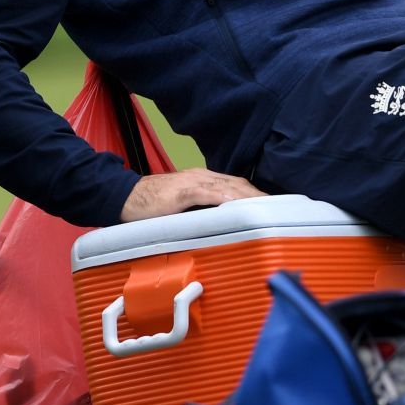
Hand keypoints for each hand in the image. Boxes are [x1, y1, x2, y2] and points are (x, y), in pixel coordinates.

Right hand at [119, 168, 265, 221]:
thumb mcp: (182, 208)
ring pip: (227, 187)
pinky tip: (236, 205)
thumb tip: (222, 228)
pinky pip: (207, 193)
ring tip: (266, 209)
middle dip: (259, 197)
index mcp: (203, 180)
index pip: (237, 185)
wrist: (124, 197)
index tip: (274, 207)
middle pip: (238, 184)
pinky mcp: (181, 191)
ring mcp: (192, 182)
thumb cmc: (151, 205)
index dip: (256, 195)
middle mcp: (202, 177)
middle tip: (280, 210)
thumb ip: (201, 212)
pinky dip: (223, 198)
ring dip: (248, 198)